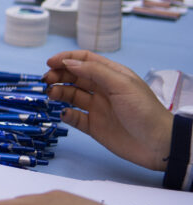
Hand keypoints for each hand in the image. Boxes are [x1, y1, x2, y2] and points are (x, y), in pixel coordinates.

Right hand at [44, 50, 173, 170]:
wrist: (158, 145)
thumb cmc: (144, 110)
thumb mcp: (121, 84)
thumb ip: (94, 72)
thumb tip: (68, 63)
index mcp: (112, 75)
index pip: (85, 61)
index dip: (67, 59)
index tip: (50, 63)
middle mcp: (103, 90)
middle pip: (75, 77)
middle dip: (59, 75)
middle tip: (46, 80)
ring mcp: (97, 108)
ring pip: (71, 95)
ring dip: (59, 92)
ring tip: (51, 94)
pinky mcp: (94, 126)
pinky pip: (74, 117)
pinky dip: (66, 114)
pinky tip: (64, 113)